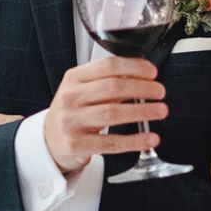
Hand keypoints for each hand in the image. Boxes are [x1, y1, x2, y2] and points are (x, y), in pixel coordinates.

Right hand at [45, 56, 167, 173]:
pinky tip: (150, 138)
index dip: (134, 67)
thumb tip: (145, 77)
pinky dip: (134, 140)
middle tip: (161, 92)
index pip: (108, 66)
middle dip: (142, 88)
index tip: (153, 72)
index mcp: (74, 77)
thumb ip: (110, 81)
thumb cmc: (75, 110)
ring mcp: (71, 121)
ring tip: (161, 110)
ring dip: (142, 111)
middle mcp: (70, 97)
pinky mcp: (76, 144)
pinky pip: (111, 142)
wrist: (49, 140)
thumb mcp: (84, 89)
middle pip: (113, 88)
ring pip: (113, 113)